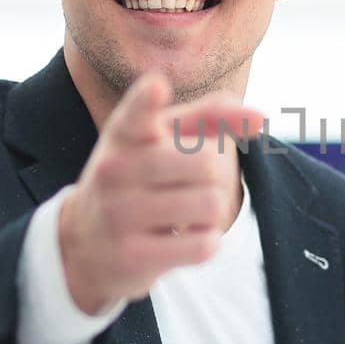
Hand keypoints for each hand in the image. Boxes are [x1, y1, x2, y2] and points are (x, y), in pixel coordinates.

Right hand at [57, 72, 263, 312]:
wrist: (84, 243)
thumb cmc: (139, 177)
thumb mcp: (163, 138)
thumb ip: (211, 117)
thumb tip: (260, 118)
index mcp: (124, 133)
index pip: (136, 113)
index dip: (148, 99)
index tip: (156, 87)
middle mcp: (114, 169)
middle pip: (208, 164)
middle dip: (217, 176)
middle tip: (193, 186)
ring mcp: (118, 213)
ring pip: (212, 205)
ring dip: (212, 212)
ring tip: (186, 214)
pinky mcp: (132, 256)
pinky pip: (204, 245)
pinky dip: (206, 242)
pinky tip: (181, 239)